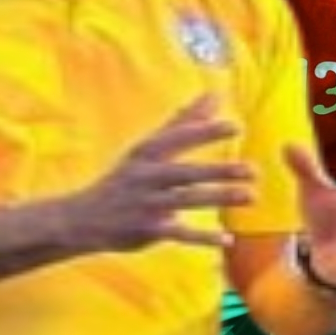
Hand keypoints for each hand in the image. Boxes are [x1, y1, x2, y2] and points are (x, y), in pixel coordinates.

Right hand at [53, 97, 254, 252]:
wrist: (82, 219)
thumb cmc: (126, 178)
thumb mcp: (148, 148)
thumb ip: (184, 122)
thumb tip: (214, 94)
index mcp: (147, 153)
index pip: (178, 139)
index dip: (205, 132)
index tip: (236, 126)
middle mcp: (145, 176)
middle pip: (185, 172)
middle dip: (219, 171)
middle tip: (253, 170)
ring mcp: (146, 204)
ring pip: (186, 201)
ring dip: (219, 199)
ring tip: (251, 197)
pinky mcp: (146, 230)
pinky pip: (179, 234)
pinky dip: (202, 238)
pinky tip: (227, 239)